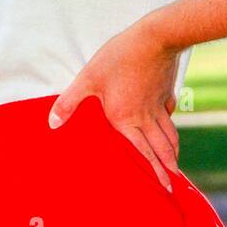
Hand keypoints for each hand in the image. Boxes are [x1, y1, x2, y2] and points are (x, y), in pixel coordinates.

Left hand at [48, 17, 181, 192]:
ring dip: (171, 149)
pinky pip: (169, 112)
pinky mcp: (165, 90)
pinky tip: (168, 121)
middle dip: (168, 168)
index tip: (166, 188)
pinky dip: (169, 122)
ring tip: (174, 161)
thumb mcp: (88, 79)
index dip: (154, 173)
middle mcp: (145, 117)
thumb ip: (69, 102)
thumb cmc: (119, 58)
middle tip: (174, 184)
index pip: (143, 154)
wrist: (154, 38)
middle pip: (160, 148)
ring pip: (168, 133)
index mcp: (126, 120)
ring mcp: (158, 104)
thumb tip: (52, 123)